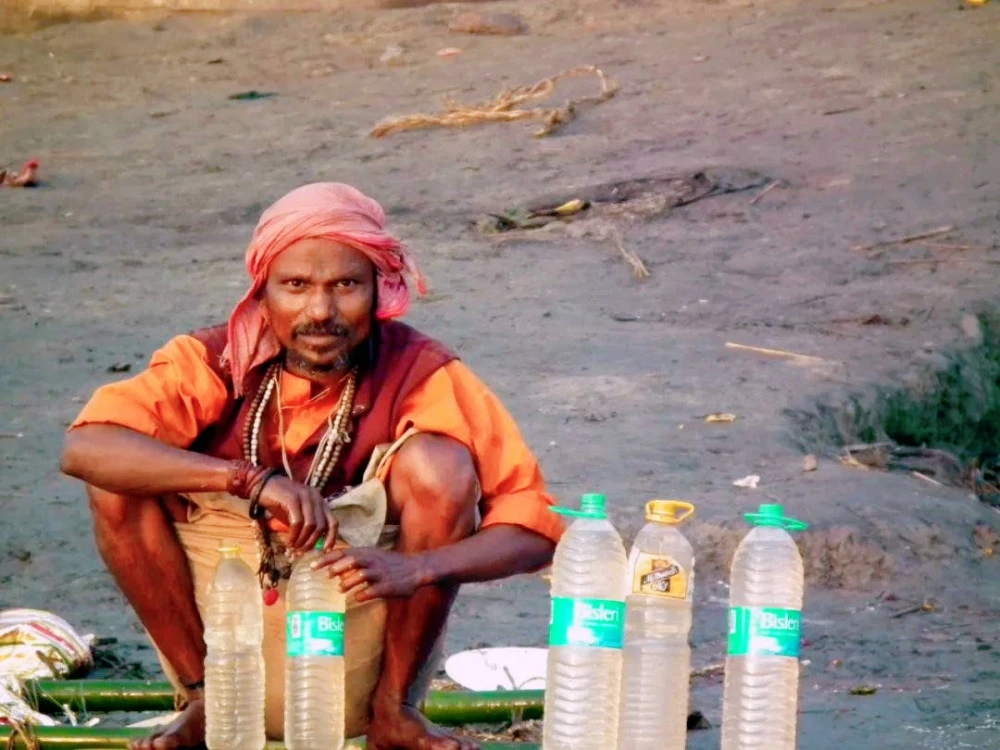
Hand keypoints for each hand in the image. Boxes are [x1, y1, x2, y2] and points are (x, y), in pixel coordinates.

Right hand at [257, 476, 337, 551]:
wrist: (262, 485)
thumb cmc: (280, 502)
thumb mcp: (296, 515)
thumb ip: (306, 526)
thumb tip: (310, 545)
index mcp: (319, 501)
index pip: (332, 521)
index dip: (331, 537)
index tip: (325, 550)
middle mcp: (315, 497)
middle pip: (321, 526)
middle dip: (311, 542)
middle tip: (301, 551)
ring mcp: (305, 496)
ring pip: (311, 525)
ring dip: (302, 540)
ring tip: (293, 547)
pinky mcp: (292, 498)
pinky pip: (297, 521)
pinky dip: (294, 534)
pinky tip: (289, 541)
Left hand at [311, 548, 432, 601]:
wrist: (416, 567)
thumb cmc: (390, 563)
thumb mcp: (373, 556)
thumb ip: (355, 560)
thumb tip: (333, 567)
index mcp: (367, 552)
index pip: (342, 553)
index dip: (326, 559)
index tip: (312, 565)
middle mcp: (372, 561)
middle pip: (351, 560)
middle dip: (337, 568)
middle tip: (327, 576)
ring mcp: (381, 573)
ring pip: (361, 575)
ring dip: (348, 582)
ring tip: (341, 589)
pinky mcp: (388, 586)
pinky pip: (372, 591)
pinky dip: (362, 595)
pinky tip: (358, 597)